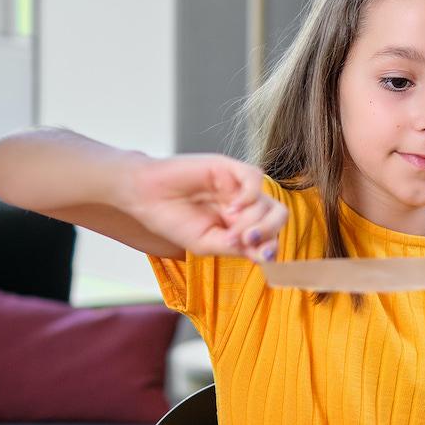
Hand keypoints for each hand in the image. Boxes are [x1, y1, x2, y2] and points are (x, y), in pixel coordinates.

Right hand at [128, 154, 287, 261]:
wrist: (146, 197)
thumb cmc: (173, 221)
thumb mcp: (206, 244)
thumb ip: (235, 248)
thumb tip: (263, 254)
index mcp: (239, 226)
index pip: (269, 236)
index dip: (271, 247)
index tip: (263, 256)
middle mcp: (243, 206)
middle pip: (277, 216)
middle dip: (269, 232)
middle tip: (247, 240)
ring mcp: (238, 187)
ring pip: (268, 201)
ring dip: (254, 220)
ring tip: (230, 228)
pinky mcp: (229, 168)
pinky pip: (255, 178)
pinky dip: (250, 195)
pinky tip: (232, 206)